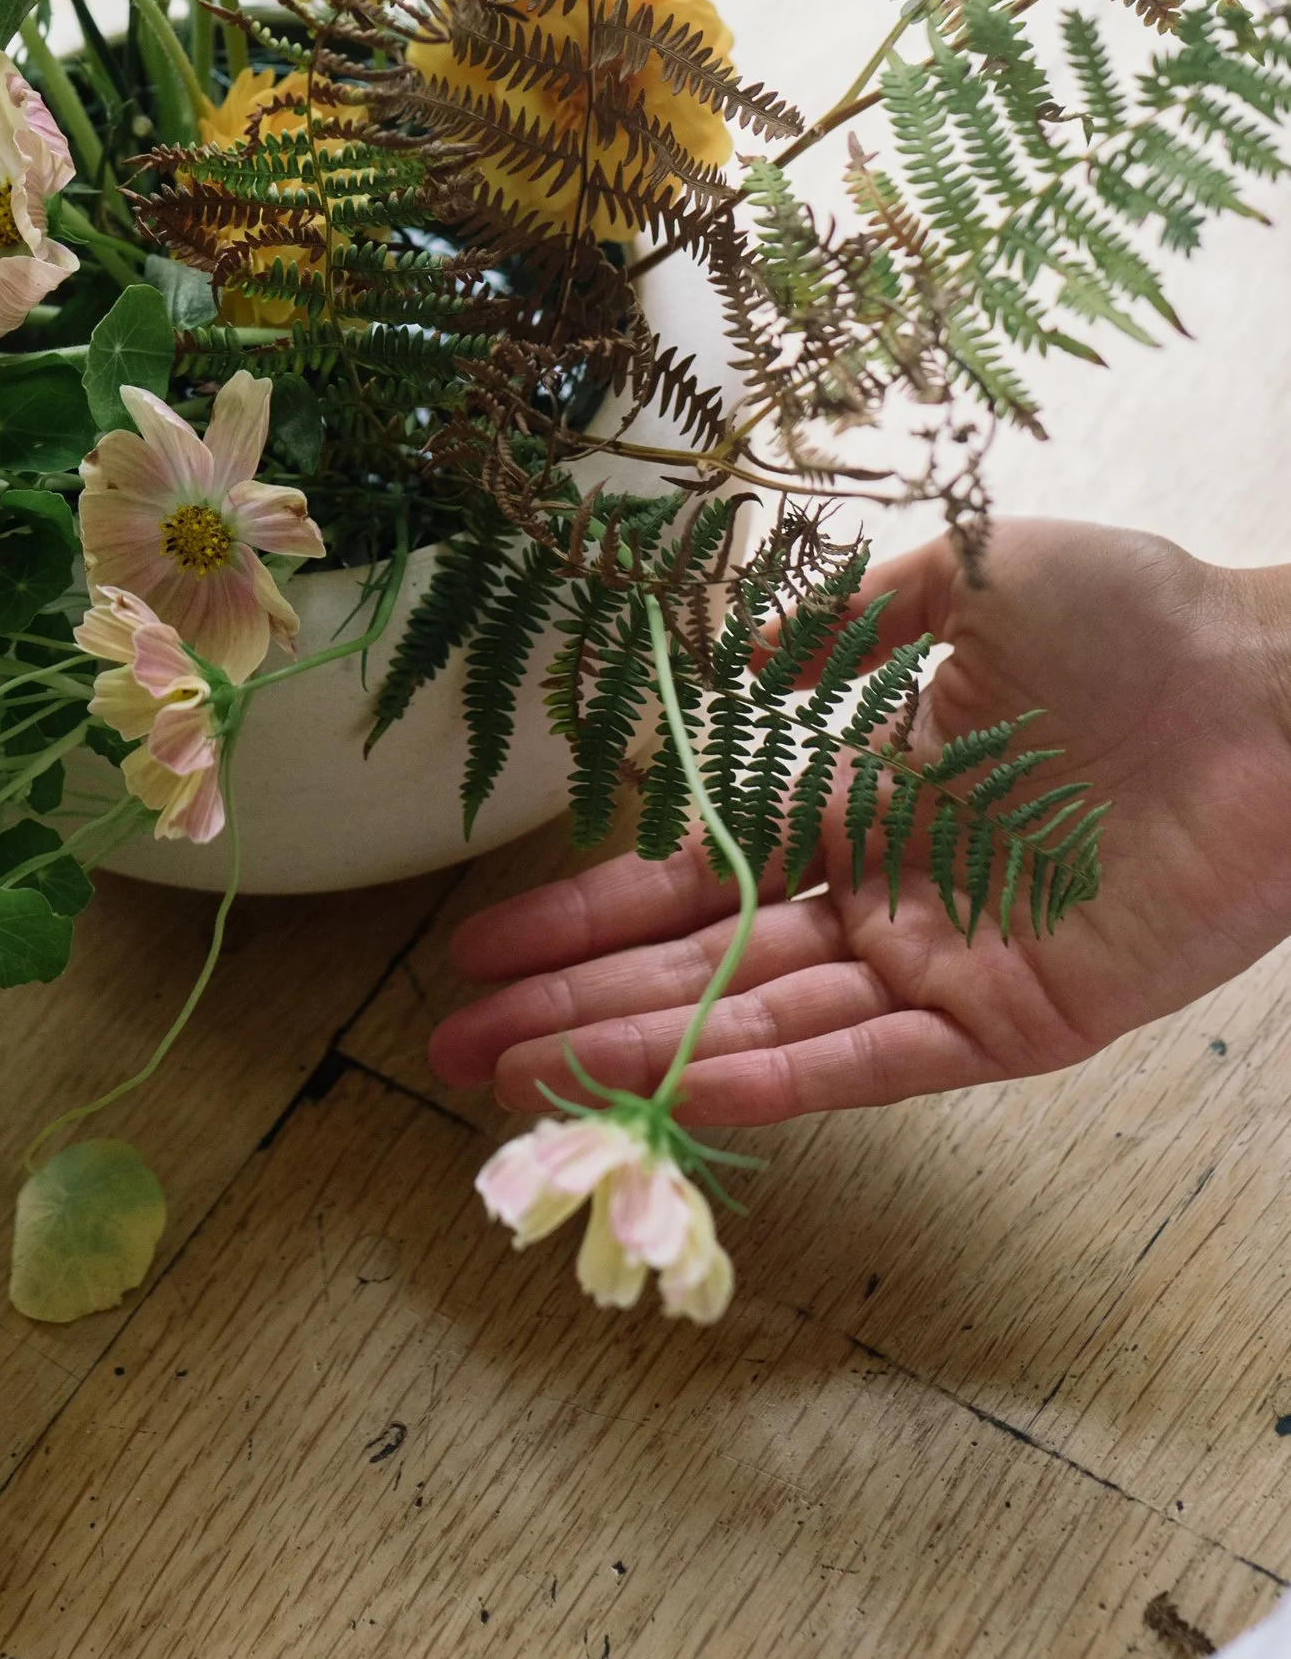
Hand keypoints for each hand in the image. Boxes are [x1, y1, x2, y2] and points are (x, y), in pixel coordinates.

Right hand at [431, 520, 1290, 1123]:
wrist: (1285, 686)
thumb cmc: (1146, 617)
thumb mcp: (968, 574)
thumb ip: (844, 613)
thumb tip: (732, 653)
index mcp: (870, 793)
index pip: (696, 866)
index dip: (587, 904)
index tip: (481, 938)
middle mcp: (894, 892)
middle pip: (702, 961)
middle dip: (574, 1001)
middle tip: (452, 1041)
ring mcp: (952, 962)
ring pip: (767, 1020)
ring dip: (644, 1051)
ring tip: (526, 1080)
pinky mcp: (1023, 1019)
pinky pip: (885, 1061)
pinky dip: (784, 1079)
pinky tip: (687, 1085)